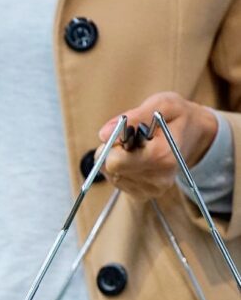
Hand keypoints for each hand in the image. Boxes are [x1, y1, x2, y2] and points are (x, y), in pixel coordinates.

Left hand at [95, 92, 217, 199]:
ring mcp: (152, 189)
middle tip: (131, 139)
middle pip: (110, 168)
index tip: (128, 132)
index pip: (115, 161)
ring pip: (110, 174)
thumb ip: (134, 117)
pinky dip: (120, 168)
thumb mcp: (162, 104)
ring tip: (137, 148)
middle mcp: (159, 178)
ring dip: (117, 158)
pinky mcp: (144, 195)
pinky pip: (116, 181)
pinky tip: (136, 159)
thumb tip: (103, 134)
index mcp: (163, 156)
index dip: (114, 143)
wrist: (195, 135)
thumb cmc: (177, 116)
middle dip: (113, 150)